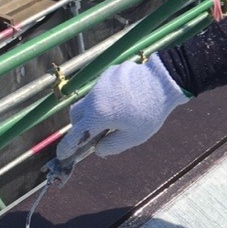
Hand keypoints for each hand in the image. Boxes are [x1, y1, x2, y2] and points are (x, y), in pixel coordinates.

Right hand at [56, 57, 188, 160]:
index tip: (62, 154)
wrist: (164, 81)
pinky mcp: (109, 72)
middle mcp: (94, 98)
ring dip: (93, 110)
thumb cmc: (150, 112)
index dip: (67, 147)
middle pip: (75, 114)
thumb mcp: (133, 137)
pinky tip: (124, 100)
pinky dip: (106, 97)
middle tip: (92, 133)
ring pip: (89, 99)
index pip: (75, 135)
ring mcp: (101, 83)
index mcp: (97, 115)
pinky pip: (101, 88)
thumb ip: (111, 146)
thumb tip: (97, 148)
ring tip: (113, 116)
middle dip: (79, 126)